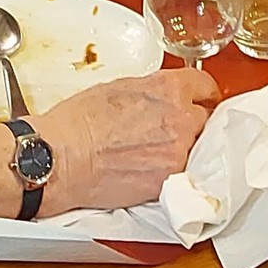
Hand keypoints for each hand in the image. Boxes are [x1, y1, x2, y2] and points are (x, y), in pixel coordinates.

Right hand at [34, 68, 218, 215]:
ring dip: (185, 149)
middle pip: (206, 119)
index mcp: (169, 89)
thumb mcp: (119, 88)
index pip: (205, 86)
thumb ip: (152, 91)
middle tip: (175, 130)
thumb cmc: (78, 122)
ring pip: (197, 149)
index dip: (203, 94)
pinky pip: (182, 174)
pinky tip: (153, 171)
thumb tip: (161, 98)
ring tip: (158, 153)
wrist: (61, 158)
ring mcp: (178, 152)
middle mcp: (180, 118)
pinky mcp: (169, 181)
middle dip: (194, 123)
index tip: (202, 100)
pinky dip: (173, 172)